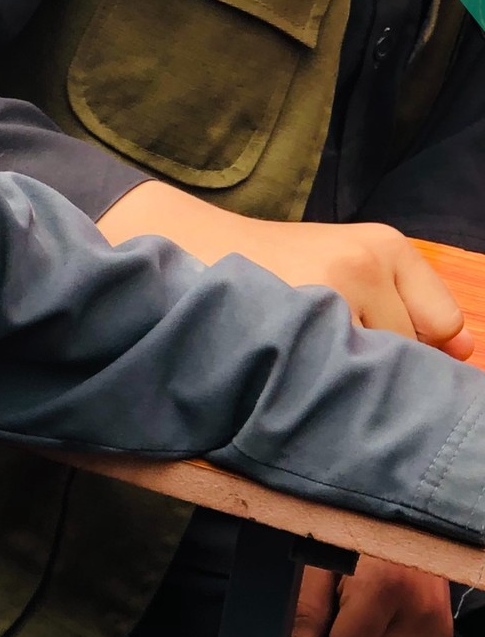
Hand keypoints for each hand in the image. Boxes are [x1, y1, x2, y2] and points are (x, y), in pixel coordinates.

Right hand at [97, 185, 473, 359]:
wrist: (180, 247)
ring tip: (296, 360)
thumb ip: (406, 302)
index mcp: (382, 243)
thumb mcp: (344, 262)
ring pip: (372, 374)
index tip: (371, 355)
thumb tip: (467, 351)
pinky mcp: (291, 326)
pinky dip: (318, 392)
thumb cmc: (267, 267)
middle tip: (321, 355)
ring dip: (345, 383)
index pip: (445, 330)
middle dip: (375, 368)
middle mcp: (361, 263)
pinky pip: (334, 386)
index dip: (413, 353)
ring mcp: (325, 294)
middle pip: (411, 355)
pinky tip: (287, 373)